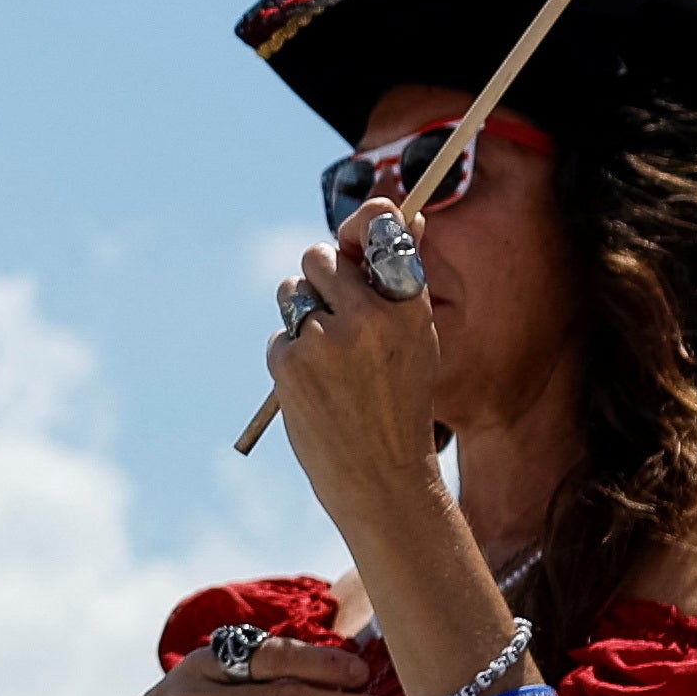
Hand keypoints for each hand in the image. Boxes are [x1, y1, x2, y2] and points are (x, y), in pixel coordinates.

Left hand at [266, 211, 447, 531]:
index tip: (352, 238)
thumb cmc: (401, 402)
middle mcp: (368, 316)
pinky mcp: (290, 363)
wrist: (382, 479)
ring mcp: (325, 340)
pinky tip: (317, 388)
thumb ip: (402, 281)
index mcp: (408, 306)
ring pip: (292, 291)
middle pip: (318, 255)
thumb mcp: (416, 340)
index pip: (379, 227)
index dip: (359, 224)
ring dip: (301, 314)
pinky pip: (279, 335)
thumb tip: (408, 216)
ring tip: (329, 358)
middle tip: (333, 310)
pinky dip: (291, 355)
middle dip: (319, 275)